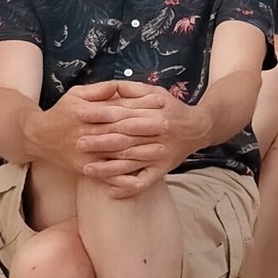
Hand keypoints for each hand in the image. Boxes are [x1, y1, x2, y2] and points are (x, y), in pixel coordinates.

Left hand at [73, 84, 199, 193]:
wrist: (198, 128)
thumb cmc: (173, 108)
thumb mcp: (156, 92)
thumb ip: (132, 89)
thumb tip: (109, 85)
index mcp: (154, 114)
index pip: (123, 115)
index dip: (101, 116)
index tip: (81, 115)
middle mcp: (157, 135)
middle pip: (125, 140)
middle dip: (100, 142)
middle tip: (78, 143)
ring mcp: (159, 155)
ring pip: (131, 164)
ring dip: (108, 168)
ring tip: (86, 168)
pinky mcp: (162, 170)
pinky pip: (144, 182)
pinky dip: (128, 188)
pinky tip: (110, 192)